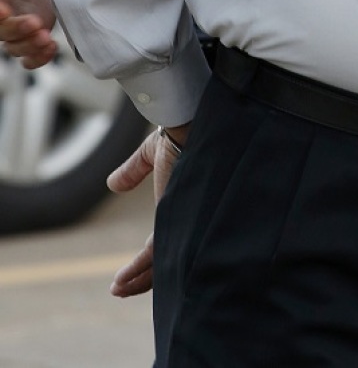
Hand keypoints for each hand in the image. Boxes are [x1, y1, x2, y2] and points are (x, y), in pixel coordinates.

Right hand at [0, 0, 56, 67]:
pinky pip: (30, 56)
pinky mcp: (35, 31)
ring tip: (45, 38)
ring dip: (28, 46)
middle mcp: (0, 12)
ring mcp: (17, 24)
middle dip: (14, 29)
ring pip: (14, 46)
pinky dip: (37, 58)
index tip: (5, 10)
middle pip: (0, 31)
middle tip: (33, 22)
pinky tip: (49, 47)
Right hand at [107, 122, 189, 297]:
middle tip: (123, 287)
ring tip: (117, 289)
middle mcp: (191, 217)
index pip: (174, 238)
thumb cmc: (181, 131)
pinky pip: (156, 256)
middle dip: (147, 277)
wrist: (190, 121)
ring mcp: (186, 221)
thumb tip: (113, 185)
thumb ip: (135, 170)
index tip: (134, 269)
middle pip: (173, 258)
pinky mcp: (177, 221)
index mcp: (188, 204)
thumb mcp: (154, 153)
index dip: (155, 257)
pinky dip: (138, 272)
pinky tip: (120, 282)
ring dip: (139, 280)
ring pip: (165, 264)